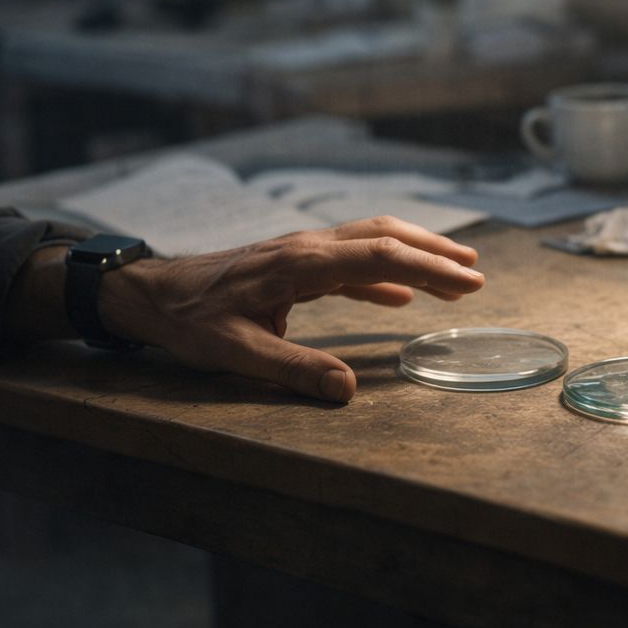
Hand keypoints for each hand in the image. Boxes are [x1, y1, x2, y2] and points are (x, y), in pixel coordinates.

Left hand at [96, 216, 483, 402]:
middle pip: (384, 236)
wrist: (150, 293)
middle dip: (433, 252)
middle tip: (477, 273)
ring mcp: (300, 251)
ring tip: (455, 276)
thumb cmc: (188, 321)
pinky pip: (350, 261)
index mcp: (299, 264)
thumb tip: (347, 391)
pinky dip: (382, 275)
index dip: (428, 268)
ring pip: (370, 241)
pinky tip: (400, 298)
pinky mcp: (293, 263)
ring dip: (414, 255)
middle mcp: (306, 247)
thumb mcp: (235, 352)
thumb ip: (293, 369)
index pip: (379, 257)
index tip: (469, 282)